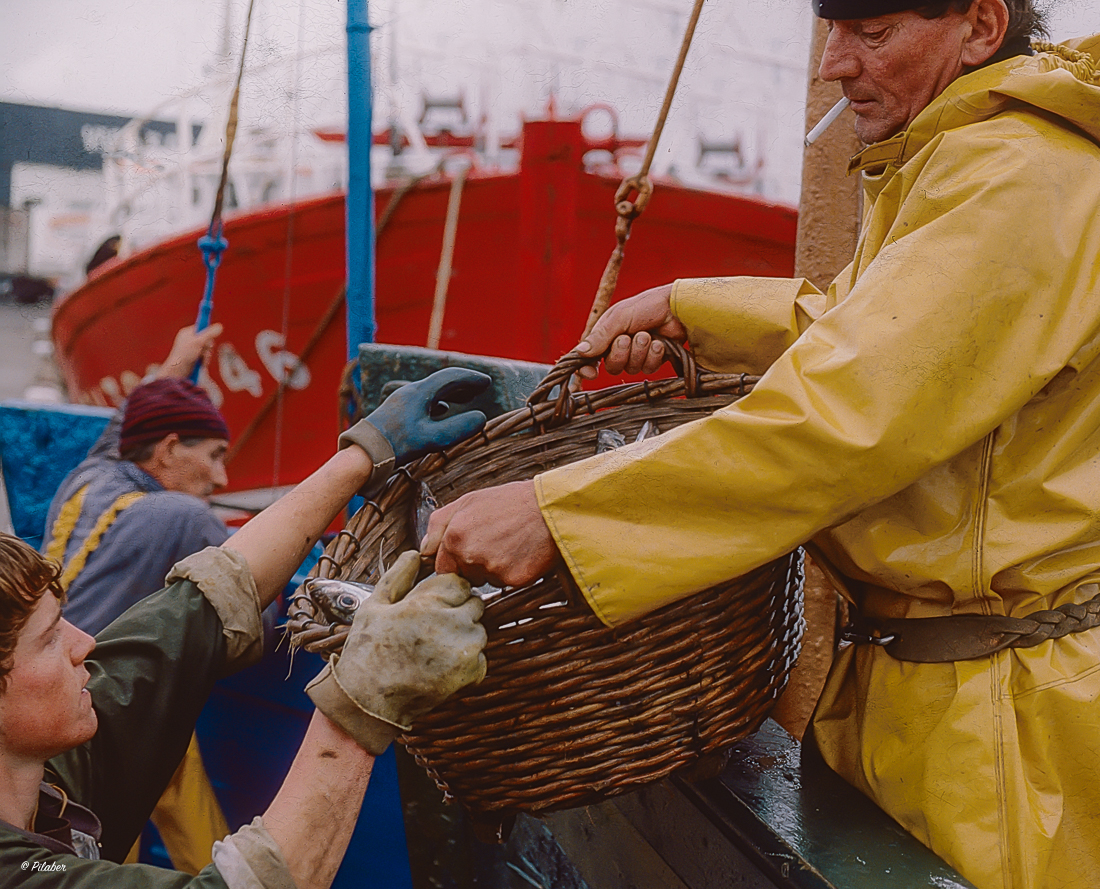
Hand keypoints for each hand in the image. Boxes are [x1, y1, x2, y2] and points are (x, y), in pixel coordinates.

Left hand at [158, 323, 222, 378]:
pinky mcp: (195, 358)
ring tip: (200, 358)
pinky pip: (205, 357)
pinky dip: (205, 360)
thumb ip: (210, 334)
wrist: (177, 372)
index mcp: (187, 333)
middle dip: (208, 346)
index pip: (201, 328)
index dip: (207, 332)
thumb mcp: (198, 342)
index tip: (210, 336)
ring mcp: (192, 350)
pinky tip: (201, 363)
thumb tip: (220, 326)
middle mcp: (190, 341)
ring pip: (207, 349)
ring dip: (207, 355)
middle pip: (207, 339)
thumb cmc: (184, 355)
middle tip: (203, 349)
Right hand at [305, 551, 487, 754]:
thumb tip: (415, 553)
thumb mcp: (374, 605)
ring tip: (435, 651)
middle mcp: (450, 621)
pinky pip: (481, 658)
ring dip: (464, 637)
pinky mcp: (470, 672)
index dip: (447, 594)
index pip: (460, 583)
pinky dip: (468, 663)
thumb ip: (398, 576)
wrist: (368, 701)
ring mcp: (464, 647)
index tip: (433, 608)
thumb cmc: (367, 651)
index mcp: (427, 601)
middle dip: (459, 613)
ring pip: (479, 631)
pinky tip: (442, 668)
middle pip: (474, 605)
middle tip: (433, 631)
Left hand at [339, 369, 491, 493]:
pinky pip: (421, 401)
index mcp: (419, 392)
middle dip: (462, 385)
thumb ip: (458, 428)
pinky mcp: (395, 412)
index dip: (471, 379)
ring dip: (450, 394)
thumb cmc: (397, 446)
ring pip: (431, 392)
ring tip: (465, 399)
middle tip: (481, 388)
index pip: (450, 377)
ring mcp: (401, 401)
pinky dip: (437, 402)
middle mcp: (409, 392)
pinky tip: (440, 411)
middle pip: (440, 382)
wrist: (363, 454)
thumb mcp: (432, 439)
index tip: (487, 382)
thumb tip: (481, 418)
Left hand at [421, 480, 559, 586]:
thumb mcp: (469, 500)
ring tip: (510, 544)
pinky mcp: (513, 579)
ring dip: (494, 569)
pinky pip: (507, 583)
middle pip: (464, 576)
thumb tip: (424, 549)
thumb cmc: (510, 501)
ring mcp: (492, 569)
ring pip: (486, 580)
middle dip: (475, 565)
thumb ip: (439, 524)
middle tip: (496, 542)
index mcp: (454, 536)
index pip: (443, 567)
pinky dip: (514, 572)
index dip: (457, 560)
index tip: (472, 550)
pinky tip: (522, 553)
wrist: (550, 507)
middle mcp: (469, 555)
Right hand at [575, 284, 686, 379]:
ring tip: (648, 335)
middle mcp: (620, 346)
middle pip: (612, 366)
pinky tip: (660, 343)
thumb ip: (600, 336)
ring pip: (632, 368)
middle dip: (621, 353)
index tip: (591, 372)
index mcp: (606, 335)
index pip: (590, 357)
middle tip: (628, 338)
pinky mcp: (654, 359)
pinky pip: (648, 368)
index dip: (587, 367)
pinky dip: (654, 355)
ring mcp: (638, 354)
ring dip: (640, 352)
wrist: (677, 307)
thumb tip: (580, 353)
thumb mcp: (619, 317)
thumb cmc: (647, 306)